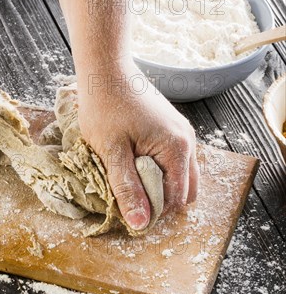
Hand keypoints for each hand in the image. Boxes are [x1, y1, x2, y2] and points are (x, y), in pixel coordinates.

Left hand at [78, 62, 198, 229]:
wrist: (106, 70)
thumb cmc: (105, 108)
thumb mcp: (112, 153)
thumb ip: (127, 188)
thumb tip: (139, 223)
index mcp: (178, 149)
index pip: (174, 199)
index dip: (151, 210)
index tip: (126, 210)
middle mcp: (188, 142)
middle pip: (183, 189)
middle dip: (157, 199)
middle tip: (127, 196)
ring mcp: (182, 133)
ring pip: (179, 174)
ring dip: (156, 183)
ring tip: (128, 179)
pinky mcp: (171, 128)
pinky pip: (172, 159)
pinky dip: (156, 168)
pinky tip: (132, 162)